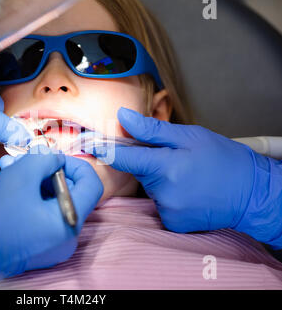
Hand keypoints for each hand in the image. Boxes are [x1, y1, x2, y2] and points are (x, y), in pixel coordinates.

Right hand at [0, 146, 102, 284]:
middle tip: (27, 159)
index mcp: (69, 222)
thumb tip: (55, 158)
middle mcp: (68, 237)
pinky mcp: (39, 246)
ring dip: (35, 181)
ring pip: (53, 202)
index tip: (52, 158)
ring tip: (11, 167)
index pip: (92, 185)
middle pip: (71, 193)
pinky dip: (31, 196)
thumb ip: (45, 159)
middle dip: (48, 171)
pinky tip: (10, 182)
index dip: (75, 164)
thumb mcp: (21, 175)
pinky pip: (43, 215)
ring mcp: (54, 245)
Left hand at [89, 108, 281, 247]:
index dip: (105, 150)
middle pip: (139, 172)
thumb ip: (152, 130)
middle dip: (150, 163)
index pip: (124, 158)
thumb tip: (123, 117)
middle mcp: (163, 192)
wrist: (252, 193)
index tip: (90, 145)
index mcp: (166, 166)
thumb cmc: (223, 159)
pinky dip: (168, 196)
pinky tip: (187, 191)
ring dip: (160, 180)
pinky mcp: (173, 224)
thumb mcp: (190, 136)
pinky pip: (160, 205)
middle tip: (175, 159)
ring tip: (187, 176)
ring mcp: (168, 211)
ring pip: (150, 189)